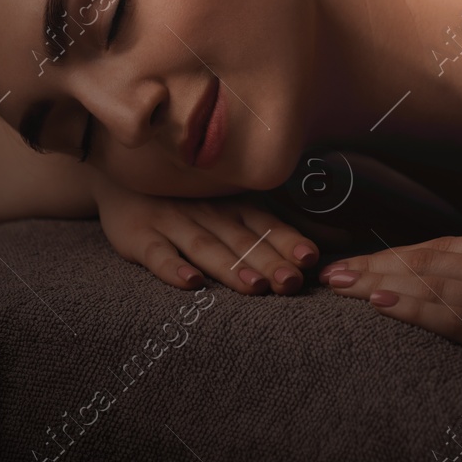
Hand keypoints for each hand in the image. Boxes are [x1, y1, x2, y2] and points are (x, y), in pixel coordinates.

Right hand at [92, 175, 319, 294]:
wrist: (122, 174)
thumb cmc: (189, 199)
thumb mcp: (232, 205)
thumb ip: (277, 226)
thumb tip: (339, 237)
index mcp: (232, 206)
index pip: (264, 225)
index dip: (287, 241)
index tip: (311, 258)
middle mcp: (207, 212)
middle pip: (241, 240)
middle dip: (268, 261)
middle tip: (292, 282)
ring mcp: (172, 222)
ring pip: (205, 246)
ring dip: (231, 266)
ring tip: (254, 287)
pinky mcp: (139, 235)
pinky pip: (156, 253)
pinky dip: (173, 268)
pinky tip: (190, 283)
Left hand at [317, 233, 461, 380]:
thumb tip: (453, 280)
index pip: (439, 248)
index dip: (392, 255)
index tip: (352, 262)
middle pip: (427, 263)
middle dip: (373, 269)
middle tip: (325, 274)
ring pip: (435, 287)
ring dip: (382, 286)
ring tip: (340, 288)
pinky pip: (461, 321)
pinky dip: (419, 310)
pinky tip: (387, 305)